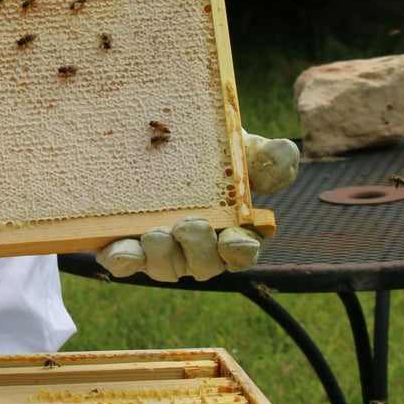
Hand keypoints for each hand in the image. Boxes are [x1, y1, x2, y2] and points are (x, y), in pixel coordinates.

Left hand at [95, 130, 298, 281]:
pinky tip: (118, 249)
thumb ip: (265, 155)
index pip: (242, 252)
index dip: (239, 251)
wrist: (157, 135)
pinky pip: (125, 263)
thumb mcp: (239, 148)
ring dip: (161, 255)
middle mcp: (198, 247)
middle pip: (204, 266)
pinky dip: (123, 259)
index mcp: (232, 230)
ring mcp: (163, 249)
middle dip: (197, 250)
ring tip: (154, 233)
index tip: (232, 239)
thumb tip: (285, 152)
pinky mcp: (127, 244)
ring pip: (165, 268)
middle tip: (187, 225)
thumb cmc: (209, 149)